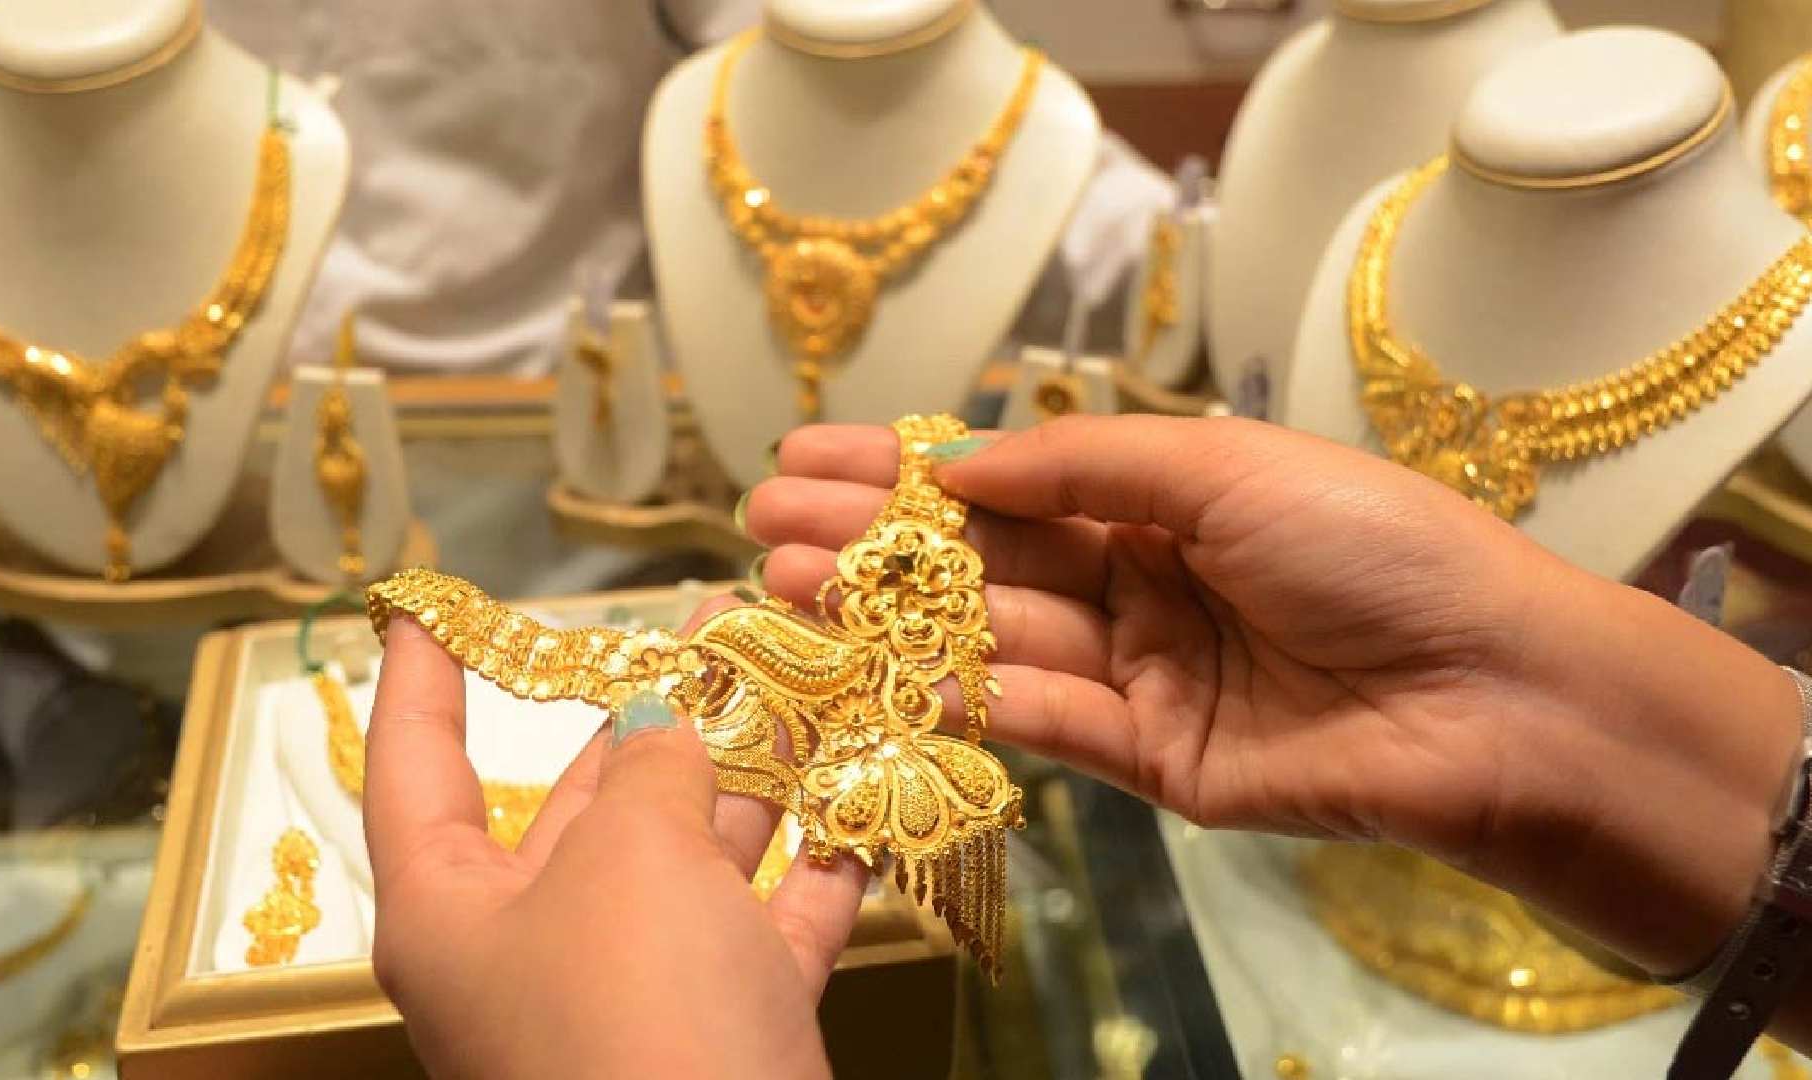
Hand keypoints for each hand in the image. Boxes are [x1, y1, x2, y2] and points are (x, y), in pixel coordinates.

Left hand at [364, 612, 866, 1079]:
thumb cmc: (636, 1018)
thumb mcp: (630, 859)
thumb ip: (655, 768)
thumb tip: (670, 721)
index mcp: (451, 913)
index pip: (416, 768)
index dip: (423, 678)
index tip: (429, 604)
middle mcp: (535, 954)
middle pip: (584, 806)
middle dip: (651, 711)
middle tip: (712, 622)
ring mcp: (638, 1000)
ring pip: (691, 861)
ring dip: (751, 771)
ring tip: (800, 672)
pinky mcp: (730, 1035)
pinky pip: (770, 928)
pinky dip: (816, 864)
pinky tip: (862, 793)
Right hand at [743, 415, 1799, 977]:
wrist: (1490, 692)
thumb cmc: (1372, 546)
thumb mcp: (1224, 467)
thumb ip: (1084, 463)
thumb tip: (959, 457)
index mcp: (1164, 499)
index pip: (1008, 481)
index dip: (906, 467)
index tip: (807, 454)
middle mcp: (1141, 581)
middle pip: (983, 562)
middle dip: (874, 540)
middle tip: (767, 526)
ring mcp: (1142, 673)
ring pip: (994, 641)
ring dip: (894, 617)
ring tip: (793, 586)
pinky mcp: (1152, 761)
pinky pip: (1045, 723)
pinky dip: (966, 698)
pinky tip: (884, 669)